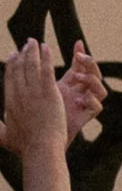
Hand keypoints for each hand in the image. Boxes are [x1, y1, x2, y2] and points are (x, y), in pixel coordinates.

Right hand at [4, 35, 61, 162]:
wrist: (40, 148)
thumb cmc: (24, 146)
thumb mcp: (3, 137)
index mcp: (10, 102)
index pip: (10, 78)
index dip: (12, 65)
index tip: (14, 55)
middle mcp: (19, 94)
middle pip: (19, 69)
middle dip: (22, 55)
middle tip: (26, 44)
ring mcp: (33, 92)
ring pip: (31, 66)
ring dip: (32, 52)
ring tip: (35, 42)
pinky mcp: (48, 92)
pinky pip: (46, 70)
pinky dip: (45, 57)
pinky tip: (46, 48)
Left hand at [54, 39, 96, 140]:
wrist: (43, 133)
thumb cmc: (45, 109)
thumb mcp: (49, 84)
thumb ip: (55, 70)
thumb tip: (57, 46)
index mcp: (74, 84)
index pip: (83, 66)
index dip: (82, 55)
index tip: (77, 43)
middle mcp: (83, 92)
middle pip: (96, 75)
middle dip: (90, 64)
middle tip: (81, 57)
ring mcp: (86, 104)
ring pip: (101, 90)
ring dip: (91, 81)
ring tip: (77, 78)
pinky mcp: (87, 116)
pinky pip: (97, 107)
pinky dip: (89, 101)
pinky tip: (77, 100)